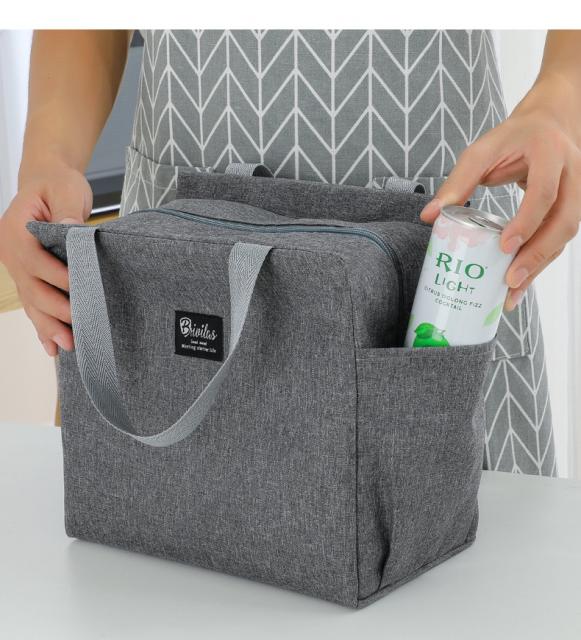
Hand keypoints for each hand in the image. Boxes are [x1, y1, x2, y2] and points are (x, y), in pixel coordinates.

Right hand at [0, 159, 91, 355]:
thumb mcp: (64, 189)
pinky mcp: (29, 276)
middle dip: (55, 311)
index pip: (35, 260)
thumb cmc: (57, 184)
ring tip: (66, 346)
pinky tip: (51, 346)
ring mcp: (18, 267)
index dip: (56, 277)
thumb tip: (71, 229)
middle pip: (32, 288)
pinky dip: (42, 325)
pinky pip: (34, 303)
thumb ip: (67, 210)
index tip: (79, 289)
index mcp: (16, 230)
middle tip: (77, 331)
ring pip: (31, 301)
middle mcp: (12, 253)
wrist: (47, 182)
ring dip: (48, 326)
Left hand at [420, 72, 580, 310]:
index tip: (505, 245)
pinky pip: (558, 240)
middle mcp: (572, 174)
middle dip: (538, 254)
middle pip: (565, 221)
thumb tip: (429, 216)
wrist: (549, 124)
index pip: (544, 192)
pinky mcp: (570, 209)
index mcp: (550, 153)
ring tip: (511, 293)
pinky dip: (539, 263)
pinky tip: (519, 284)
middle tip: (510, 280)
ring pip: (565, 235)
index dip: (527, 221)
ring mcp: (577, 193)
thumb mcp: (482, 151)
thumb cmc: (513, 138)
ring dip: (539, 266)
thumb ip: (457, 182)